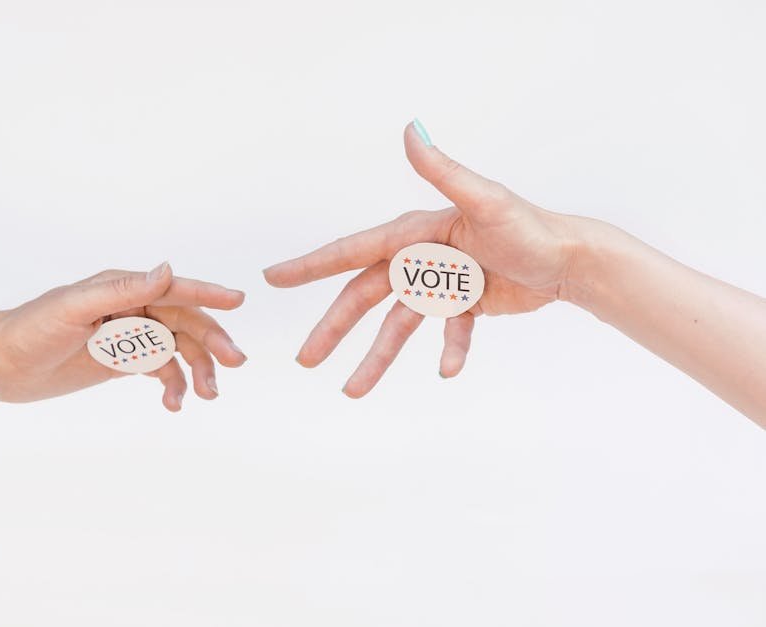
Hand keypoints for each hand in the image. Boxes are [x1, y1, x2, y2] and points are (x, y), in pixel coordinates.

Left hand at [0, 262, 246, 408]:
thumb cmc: (29, 330)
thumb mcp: (74, 308)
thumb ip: (122, 290)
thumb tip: (167, 270)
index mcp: (123, 287)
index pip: (174, 289)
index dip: (209, 294)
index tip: (238, 300)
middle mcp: (132, 308)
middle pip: (185, 323)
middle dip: (212, 343)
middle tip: (234, 363)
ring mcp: (128, 335)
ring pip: (178, 350)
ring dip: (197, 370)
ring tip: (206, 395)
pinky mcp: (121, 360)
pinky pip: (160, 369)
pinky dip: (172, 385)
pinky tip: (174, 403)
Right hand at [263, 121, 579, 397]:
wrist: (571, 259)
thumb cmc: (530, 227)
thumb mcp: (484, 201)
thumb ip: (442, 171)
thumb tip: (410, 129)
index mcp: (414, 234)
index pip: (353, 251)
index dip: (312, 265)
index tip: (274, 278)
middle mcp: (420, 258)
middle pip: (365, 297)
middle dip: (334, 328)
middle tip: (306, 360)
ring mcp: (440, 284)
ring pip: (397, 326)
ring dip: (376, 357)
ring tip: (354, 392)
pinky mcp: (464, 303)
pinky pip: (447, 332)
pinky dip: (447, 350)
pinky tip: (447, 372)